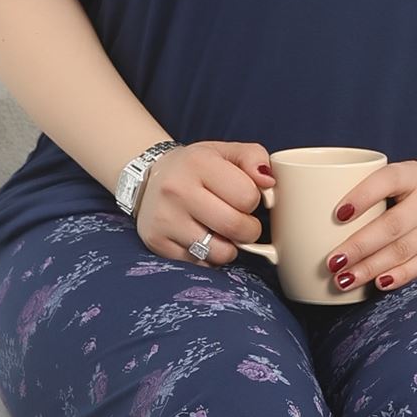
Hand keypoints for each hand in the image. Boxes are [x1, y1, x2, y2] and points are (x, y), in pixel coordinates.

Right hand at [136, 139, 272, 264]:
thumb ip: (254, 157)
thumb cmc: (195, 167)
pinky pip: (201, 264)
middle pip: (236, 227)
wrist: (147, 179)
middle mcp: (177, 190)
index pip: (247, 197)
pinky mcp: (157, 242)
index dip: (253, 200)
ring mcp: (165, 219)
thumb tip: (269, 181)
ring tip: (220, 231)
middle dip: (248, 229)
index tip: (243, 197)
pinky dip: (208, 257)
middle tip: (240, 221)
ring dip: (229, 246)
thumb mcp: (225, 152)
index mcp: (198, 163)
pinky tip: (201, 238)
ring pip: (220, 252)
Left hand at [324, 156, 416, 292]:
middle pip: (392, 226)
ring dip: (371, 267)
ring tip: (343, 279)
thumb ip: (372, 189)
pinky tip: (378, 284)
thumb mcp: (403, 176)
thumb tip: (315, 212)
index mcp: (412, 175)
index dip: (362, 196)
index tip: (338, 214)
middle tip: (331, 262)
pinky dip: (400, 276)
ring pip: (403, 250)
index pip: (387, 180)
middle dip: (359, 247)